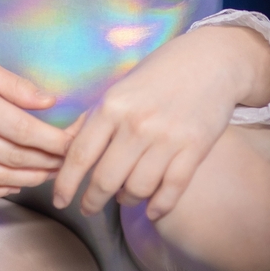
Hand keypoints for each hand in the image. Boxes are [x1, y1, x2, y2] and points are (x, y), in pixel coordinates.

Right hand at [0, 44, 70, 195]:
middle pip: (15, 157)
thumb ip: (17, 87)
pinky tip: (20, 182)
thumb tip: (50, 103)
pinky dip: (2, 187)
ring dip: (31, 178)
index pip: (24, 131)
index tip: (76, 143)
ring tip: (53, 173)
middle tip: (72, 161)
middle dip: (49, 162)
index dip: (54, 141)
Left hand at [52, 25, 269, 220]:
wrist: (210, 60)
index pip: (80, 155)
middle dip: (92, 201)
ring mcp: (167, 139)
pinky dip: (159, 207)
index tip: (59, 199)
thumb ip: (92, 118)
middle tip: (88, 207)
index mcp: (112, 105)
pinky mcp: (194, 149)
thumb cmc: (159, 73)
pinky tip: (152, 209)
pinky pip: (171, 191)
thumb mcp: (120, 87)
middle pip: (106, 179)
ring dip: (127, 200)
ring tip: (124, 197)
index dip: (66, 183)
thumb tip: (63, 146)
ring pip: (137, 189)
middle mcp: (137, 124)